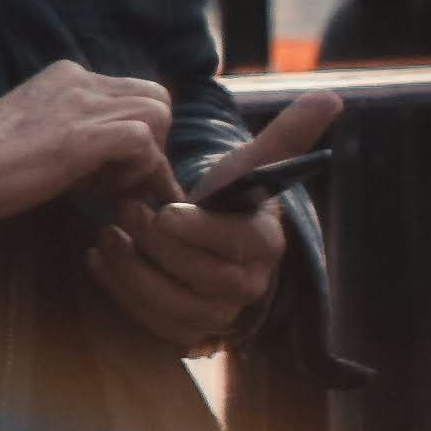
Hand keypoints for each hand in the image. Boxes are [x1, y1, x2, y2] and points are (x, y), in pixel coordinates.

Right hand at [0, 59, 176, 225]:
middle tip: (121, 181)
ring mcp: (83, 104)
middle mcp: (81, 80)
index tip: (120, 175)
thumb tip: (107, 162)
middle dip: (152, 144)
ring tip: (111, 187)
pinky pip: (142, 140)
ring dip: (147, 158)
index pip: (132, 93)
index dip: (137, 134)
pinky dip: (138, 170)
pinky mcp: (82, 137)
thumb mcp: (36, 133)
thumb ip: (71, 132)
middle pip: (157, 99)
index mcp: (68, 77)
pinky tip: (105, 191)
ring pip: (158, 114)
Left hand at [85, 94, 340, 354]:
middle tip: (126, 211)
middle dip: (159, 247)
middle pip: (202, 279)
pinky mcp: (185, 333)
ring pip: (173, 307)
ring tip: (107, 236)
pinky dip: (120, 293)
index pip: (237, 244)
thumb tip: (332, 97)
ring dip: (134, 273)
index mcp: (267, 245)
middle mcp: (248, 288)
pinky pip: (151, 324)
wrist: (209, 238)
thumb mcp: (252, 164)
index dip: (199, 230)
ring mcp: (217, 316)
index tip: (165, 210)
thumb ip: (288, 134)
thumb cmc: (230, 198)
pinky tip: (98, 259)